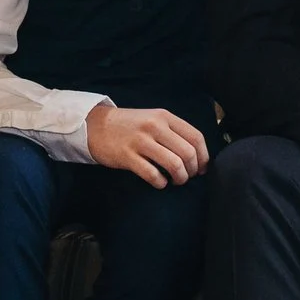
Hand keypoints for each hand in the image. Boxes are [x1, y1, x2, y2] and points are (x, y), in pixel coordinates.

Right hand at [87, 105, 210, 187]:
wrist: (95, 125)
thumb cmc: (129, 126)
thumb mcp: (153, 119)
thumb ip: (173, 131)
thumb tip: (197, 154)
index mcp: (164, 117)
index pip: (196, 137)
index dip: (204, 156)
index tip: (202, 168)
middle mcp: (155, 126)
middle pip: (188, 153)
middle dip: (193, 170)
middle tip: (188, 176)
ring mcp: (140, 141)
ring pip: (174, 164)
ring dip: (180, 178)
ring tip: (176, 181)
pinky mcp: (127, 156)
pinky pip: (152, 174)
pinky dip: (161, 183)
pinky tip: (159, 183)